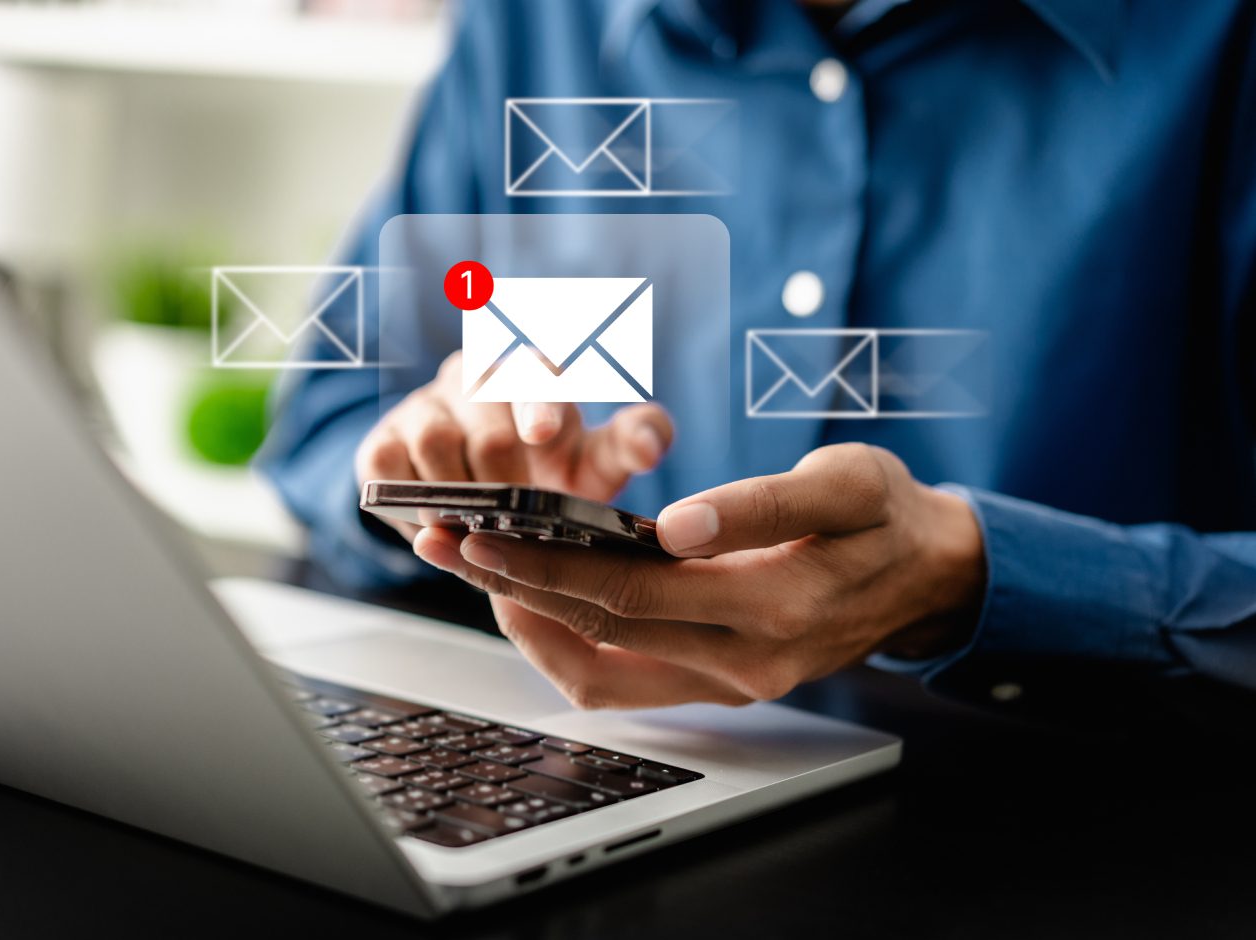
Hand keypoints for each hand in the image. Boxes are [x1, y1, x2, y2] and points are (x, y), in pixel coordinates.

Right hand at [356, 351, 672, 539]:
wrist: (490, 498)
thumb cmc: (554, 471)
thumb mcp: (599, 460)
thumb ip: (634, 441)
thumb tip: (651, 445)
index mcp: (533, 369)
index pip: (537, 373)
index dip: (540, 405)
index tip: (543, 438)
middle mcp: (475, 374)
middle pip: (489, 429)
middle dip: (509, 485)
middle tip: (523, 522)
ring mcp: (424, 404)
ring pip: (436, 443)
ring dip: (464, 497)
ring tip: (484, 529)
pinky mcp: (382, 439)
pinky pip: (388, 467)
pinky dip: (415, 503)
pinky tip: (440, 525)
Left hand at [412, 443, 985, 707]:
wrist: (929, 574)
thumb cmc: (885, 515)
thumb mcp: (846, 483)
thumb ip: (763, 504)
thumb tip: (679, 527)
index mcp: (776, 607)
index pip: (634, 591)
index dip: (551, 563)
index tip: (485, 531)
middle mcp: (746, 662)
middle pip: (603, 629)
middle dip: (517, 584)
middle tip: (449, 543)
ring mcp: (732, 683)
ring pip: (604, 666)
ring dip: (530, 620)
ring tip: (475, 572)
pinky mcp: (722, 684)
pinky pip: (627, 684)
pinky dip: (570, 651)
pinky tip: (533, 608)